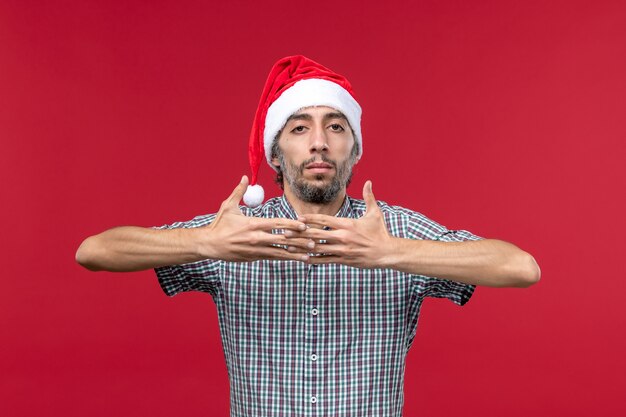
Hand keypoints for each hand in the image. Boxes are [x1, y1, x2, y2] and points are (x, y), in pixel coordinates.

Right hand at [197, 176, 313, 261]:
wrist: (209, 244)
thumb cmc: (220, 224)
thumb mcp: (228, 206)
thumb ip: (239, 192)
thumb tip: (245, 177)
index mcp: (253, 224)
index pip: (276, 224)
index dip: (291, 224)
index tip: (304, 225)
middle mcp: (256, 238)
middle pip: (282, 239)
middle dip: (299, 240)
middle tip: (314, 241)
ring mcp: (256, 249)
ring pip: (280, 252)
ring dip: (296, 253)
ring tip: (309, 254)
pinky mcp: (254, 257)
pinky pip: (273, 257)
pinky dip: (286, 257)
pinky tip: (296, 258)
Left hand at [286, 181, 395, 267]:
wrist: (387, 252)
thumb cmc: (380, 232)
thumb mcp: (375, 213)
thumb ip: (369, 197)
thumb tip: (369, 181)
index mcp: (347, 224)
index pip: (324, 220)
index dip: (310, 219)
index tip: (298, 218)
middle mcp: (342, 237)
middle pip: (316, 234)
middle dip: (300, 233)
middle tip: (286, 231)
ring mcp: (342, 250)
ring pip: (318, 248)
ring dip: (302, 247)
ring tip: (289, 246)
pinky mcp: (344, 260)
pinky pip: (325, 260)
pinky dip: (313, 259)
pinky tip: (303, 258)